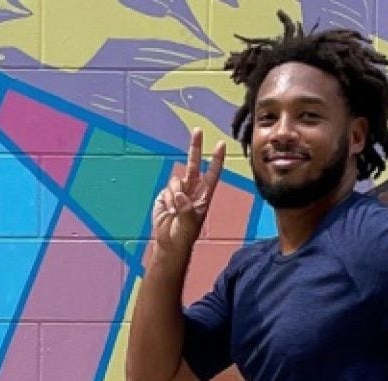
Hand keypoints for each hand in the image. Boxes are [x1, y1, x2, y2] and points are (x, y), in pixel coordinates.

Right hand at [151, 128, 224, 261]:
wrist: (169, 242)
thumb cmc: (184, 235)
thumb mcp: (189, 225)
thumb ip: (186, 209)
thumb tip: (179, 194)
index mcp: (204, 195)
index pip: (212, 173)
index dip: (216, 159)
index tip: (221, 144)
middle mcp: (192, 189)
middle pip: (194, 164)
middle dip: (195, 147)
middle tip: (197, 130)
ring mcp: (178, 191)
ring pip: (175, 181)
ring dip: (173, 197)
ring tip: (175, 213)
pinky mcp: (165, 195)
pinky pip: (165, 191)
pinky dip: (166, 202)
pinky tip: (168, 212)